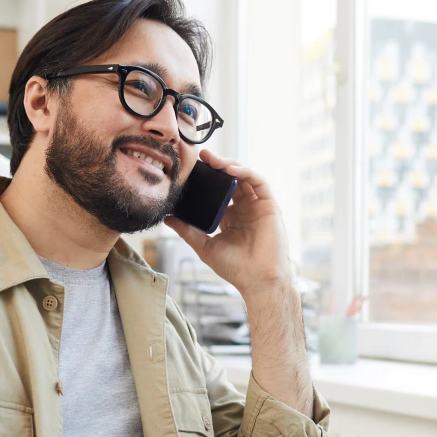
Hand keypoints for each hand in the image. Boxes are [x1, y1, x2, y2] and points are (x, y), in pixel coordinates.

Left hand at [165, 148, 292, 295]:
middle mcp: (244, 209)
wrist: (257, 280)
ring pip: (244, 176)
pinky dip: (245, 172)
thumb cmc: (235, 268)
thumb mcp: (204, 246)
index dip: (206, 179)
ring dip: (229, 165)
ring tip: (213, 160)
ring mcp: (257, 206)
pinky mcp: (270, 205)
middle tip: (201, 156)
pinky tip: (230, 169)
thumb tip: (167, 218)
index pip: (217, 191)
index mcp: (230, 217)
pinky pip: (259, 182)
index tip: (191, 169)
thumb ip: (186, 231)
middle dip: (217, 166)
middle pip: (230, 180)